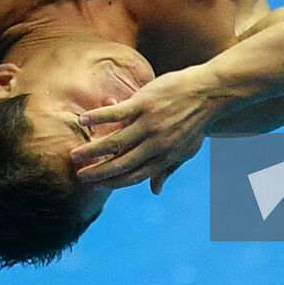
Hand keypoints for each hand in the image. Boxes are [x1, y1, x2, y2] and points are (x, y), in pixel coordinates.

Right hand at [69, 68, 224, 192]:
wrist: (209, 93)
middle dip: (98, 172)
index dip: (112, 183)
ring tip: (74, 155)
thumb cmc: (196, 122)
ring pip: (115, 141)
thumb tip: (155, 191)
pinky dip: (99, 117)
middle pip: (121, 163)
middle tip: (79, 175)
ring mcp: (149, 123)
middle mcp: (155, 144)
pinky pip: (117, 113)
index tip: (94, 185)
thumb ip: (168, 170)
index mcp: (164, 157)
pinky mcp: (144, 103)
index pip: (134, 175)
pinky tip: (83, 120)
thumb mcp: (186, 151)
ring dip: (93, 150)